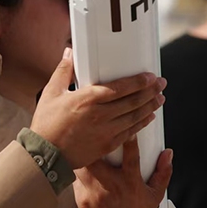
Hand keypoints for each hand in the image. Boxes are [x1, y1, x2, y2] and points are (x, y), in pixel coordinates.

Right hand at [30, 48, 164, 169]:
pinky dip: (141, 124)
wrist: (45, 155)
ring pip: (134, 117)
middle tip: (161, 84)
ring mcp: (106, 131)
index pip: (121, 87)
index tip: (150, 76)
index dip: (139, 81)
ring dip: (150, 107)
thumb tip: (69, 52)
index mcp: (88, 99)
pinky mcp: (107, 145)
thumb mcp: (51, 93)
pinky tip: (148, 118)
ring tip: (160, 99)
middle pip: (133, 101)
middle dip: (150, 92)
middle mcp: (101, 115)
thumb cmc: (46, 123)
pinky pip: (130, 133)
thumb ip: (63, 71)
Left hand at [74, 136, 171, 207]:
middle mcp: (110, 187)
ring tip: (82, 144)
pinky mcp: (80, 199)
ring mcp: (93, 193)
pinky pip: (74, 178)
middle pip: (97, 158)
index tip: (127, 127)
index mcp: (130, 183)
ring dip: (81, 154)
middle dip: (93, 143)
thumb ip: (162, 174)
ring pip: (81, 166)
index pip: (131, 157)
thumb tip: (168, 154)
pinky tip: (79, 166)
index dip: (129, 140)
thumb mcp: (154, 196)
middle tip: (93, 132)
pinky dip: (76, 170)